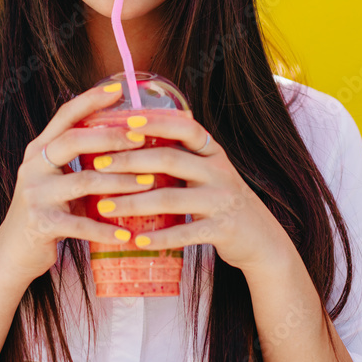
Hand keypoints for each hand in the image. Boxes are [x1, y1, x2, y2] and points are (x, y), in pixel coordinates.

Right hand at [0, 83, 155, 284]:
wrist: (10, 254)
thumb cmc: (44, 213)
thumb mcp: (54, 180)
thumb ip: (76, 161)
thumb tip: (122, 142)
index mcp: (38, 151)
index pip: (64, 116)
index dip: (90, 100)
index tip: (119, 90)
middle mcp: (33, 167)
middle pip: (74, 140)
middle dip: (111, 137)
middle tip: (141, 137)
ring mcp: (35, 195)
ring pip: (84, 181)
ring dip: (120, 182)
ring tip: (150, 183)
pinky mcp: (41, 224)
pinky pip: (80, 224)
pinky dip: (106, 229)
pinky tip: (128, 233)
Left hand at [88, 113, 292, 273]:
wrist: (263, 240)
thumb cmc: (223, 202)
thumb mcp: (210, 173)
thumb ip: (183, 156)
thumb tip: (137, 136)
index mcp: (213, 152)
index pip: (185, 127)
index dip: (156, 122)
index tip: (126, 121)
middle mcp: (219, 170)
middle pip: (169, 159)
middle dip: (130, 161)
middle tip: (98, 164)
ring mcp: (223, 199)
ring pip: (171, 198)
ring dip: (134, 202)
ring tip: (104, 207)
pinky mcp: (224, 229)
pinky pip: (185, 233)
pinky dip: (159, 237)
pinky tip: (136, 241)